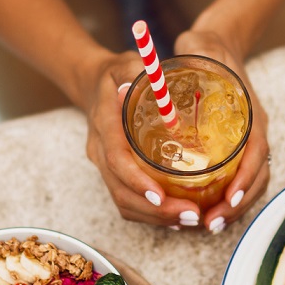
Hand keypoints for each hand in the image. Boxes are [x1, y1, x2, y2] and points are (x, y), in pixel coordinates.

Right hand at [76, 51, 204, 227]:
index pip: (116, 161)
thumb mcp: (125, 65)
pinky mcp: (114, 174)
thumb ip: (135, 72)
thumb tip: (152, 82)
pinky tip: (178, 217)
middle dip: (155, 210)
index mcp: (103, 126)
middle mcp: (100, 152)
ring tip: (190, 219)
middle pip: (121, 192)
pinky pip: (128, 201)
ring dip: (156, 217)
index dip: (137, 182)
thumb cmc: (115, 75)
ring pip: (124, 203)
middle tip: (191, 214)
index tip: (161, 196)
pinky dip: (152, 214)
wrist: (93, 85)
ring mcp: (105, 166)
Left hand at [175, 29, 270, 233]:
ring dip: (231, 210)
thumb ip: (183, 56)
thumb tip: (145, 74)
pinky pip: (237, 182)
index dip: (246, 177)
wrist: (219, 48)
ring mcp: (246, 143)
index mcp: (249, 113)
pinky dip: (225, 202)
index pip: (256, 151)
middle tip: (211, 223)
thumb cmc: (207, 51)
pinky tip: (205, 214)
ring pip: (249, 185)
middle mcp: (252, 132)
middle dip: (236, 205)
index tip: (229, 196)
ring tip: (208, 226)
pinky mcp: (235, 151)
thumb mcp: (198, 48)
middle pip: (256, 178)